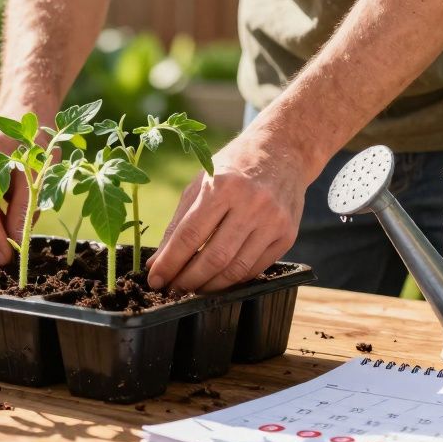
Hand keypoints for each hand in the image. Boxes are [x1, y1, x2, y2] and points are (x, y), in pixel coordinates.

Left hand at [146, 132, 308, 291]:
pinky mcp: (287, 236)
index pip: (190, 236)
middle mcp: (251, 204)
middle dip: (188, 280)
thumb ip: (178, 223)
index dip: (169, 263)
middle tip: (172, 290)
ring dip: (210, 286)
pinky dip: (233, 280)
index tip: (155, 280)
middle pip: (214, 258)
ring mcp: (273, 221)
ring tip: (192, 289)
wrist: (283, 151)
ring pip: (236, 270)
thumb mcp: (200, 183)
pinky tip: (218, 280)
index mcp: (223, 186)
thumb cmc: (233, 166)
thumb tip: (158, 263)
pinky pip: (255, 269)